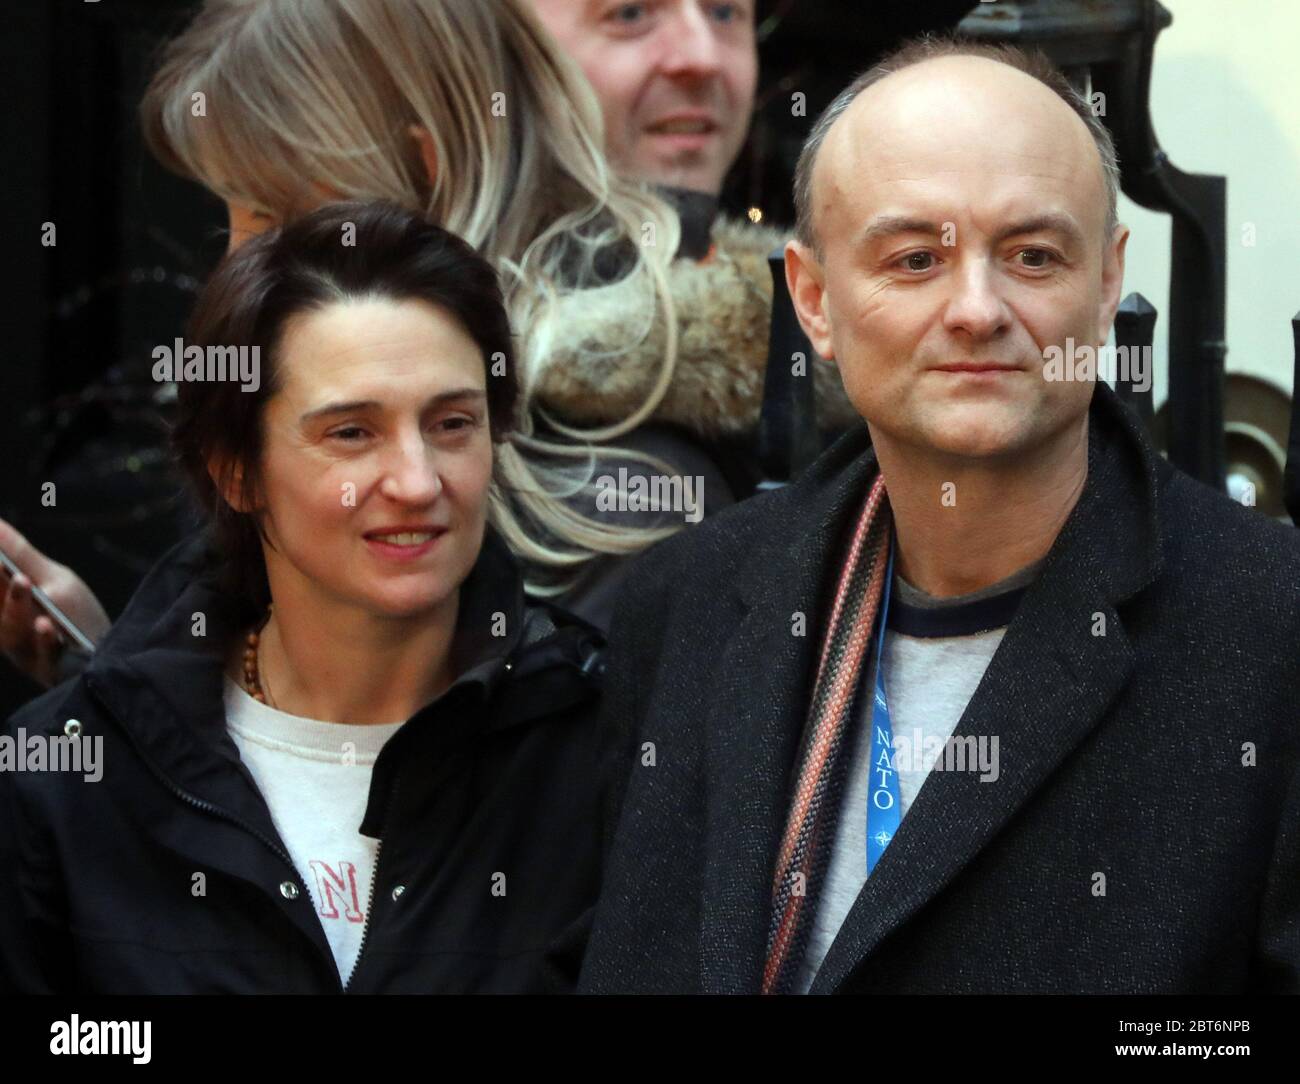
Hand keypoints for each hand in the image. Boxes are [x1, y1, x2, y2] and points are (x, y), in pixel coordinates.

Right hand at [0, 518, 109, 687]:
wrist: (108, 652)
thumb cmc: (76, 613)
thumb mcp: (53, 579)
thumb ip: (20, 554)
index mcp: (5, 605)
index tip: (3, 563)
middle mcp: (8, 628)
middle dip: (0, 589)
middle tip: (10, 567)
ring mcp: (25, 651)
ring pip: (9, 632)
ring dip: (14, 605)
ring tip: (23, 580)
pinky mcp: (47, 669)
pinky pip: (42, 657)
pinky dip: (41, 639)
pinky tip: (44, 623)